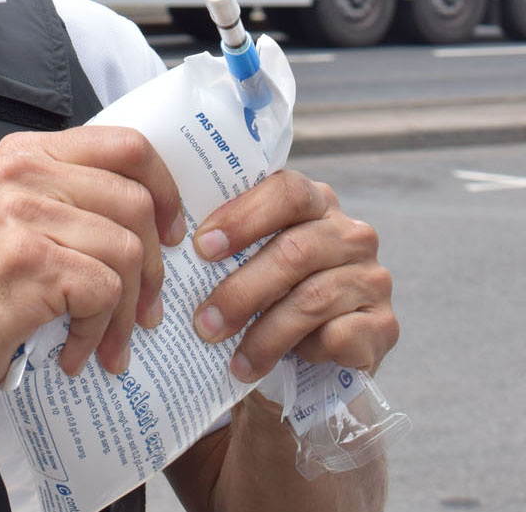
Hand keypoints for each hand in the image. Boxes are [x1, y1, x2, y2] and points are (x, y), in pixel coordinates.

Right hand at [0, 126, 184, 405]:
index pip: (125, 145)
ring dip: (127, 309)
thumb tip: (150, 210)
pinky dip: (99, 330)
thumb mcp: (13, 216)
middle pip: (136, 201)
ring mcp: (23, 215)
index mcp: (27, 153)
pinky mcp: (27, 262)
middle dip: (155, 264)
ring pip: (127, 250)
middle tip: (147, 305)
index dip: (165, 188)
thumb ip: (69, 196)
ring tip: (109, 339)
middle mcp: (23, 173)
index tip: (172, 230)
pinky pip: (104, 291)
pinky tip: (77, 350)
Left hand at [190, 170, 397, 382]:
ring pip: (313, 299)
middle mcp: (352, 233)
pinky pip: (340, 336)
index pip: (287, 190)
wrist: (307, 358)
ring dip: (264, 334)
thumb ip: (228, 241)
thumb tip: (170, 243)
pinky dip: (303, 352)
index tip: (202, 248)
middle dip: (242, 290)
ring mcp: (373, 278)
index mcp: (315, 201)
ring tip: (232, 359)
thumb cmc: (266, 293)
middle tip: (204, 323)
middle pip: (295, 251)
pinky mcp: (385, 326)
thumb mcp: (250, 258)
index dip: (243, 217)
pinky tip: (279, 366)